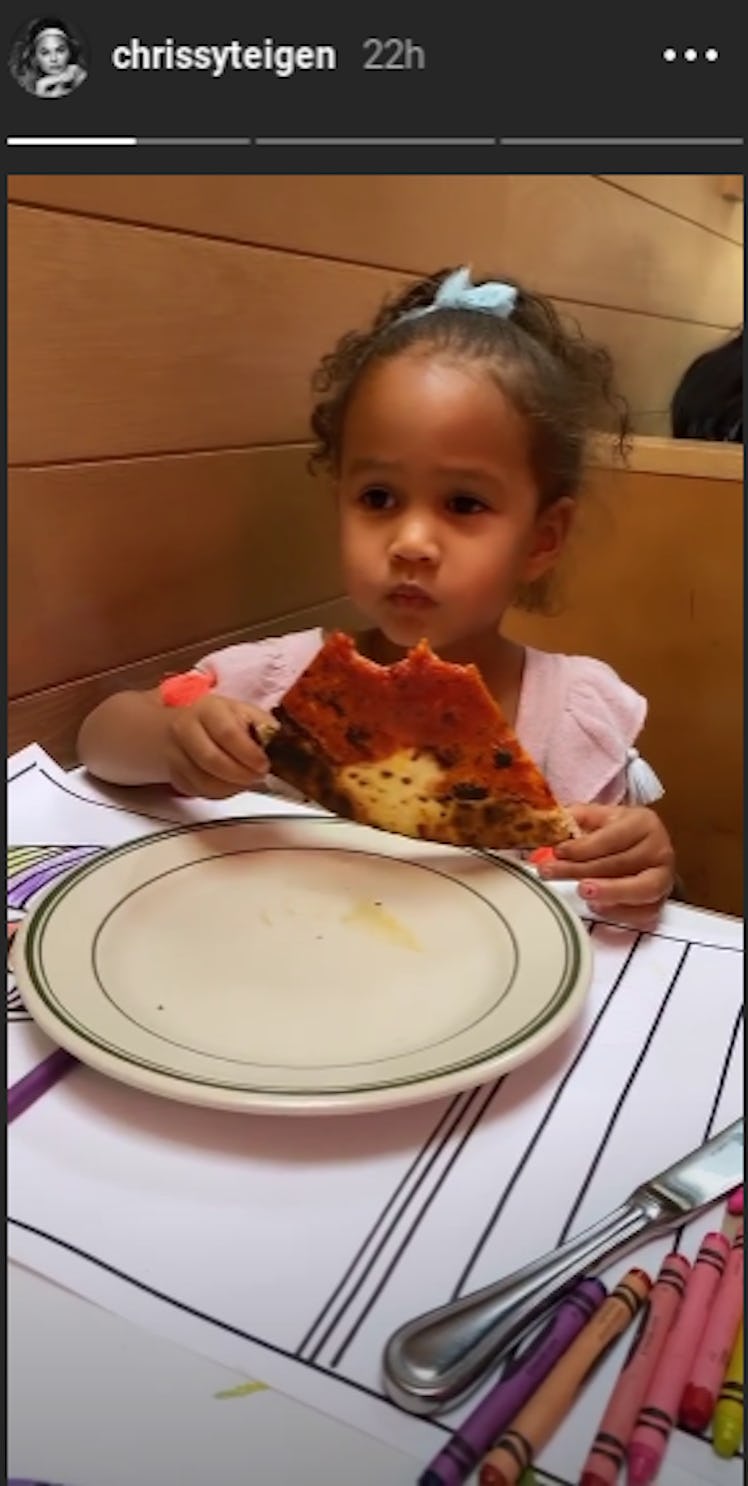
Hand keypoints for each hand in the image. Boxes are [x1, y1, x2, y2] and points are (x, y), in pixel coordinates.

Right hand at [165, 693, 272, 798]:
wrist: (176, 722)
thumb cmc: (216, 718)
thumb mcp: (241, 711)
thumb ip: (262, 726)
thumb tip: (283, 745)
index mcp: (208, 709)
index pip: (227, 733)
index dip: (248, 753)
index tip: (264, 765)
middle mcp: (186, 729)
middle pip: (212, 760)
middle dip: (241, 774)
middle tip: (258, 776)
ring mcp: (175, 752)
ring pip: (204, 781)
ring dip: (231, 787)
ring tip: (246, 781)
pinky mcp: (174, 774)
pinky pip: (198, 791)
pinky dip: (218, 793)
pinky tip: (229, 784)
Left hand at [536, 803, 675, 927]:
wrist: (644, 848)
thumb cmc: (617, 832)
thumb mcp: (597, 817)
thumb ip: (574, 819)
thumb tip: (546, 826)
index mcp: (643, 823)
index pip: (613, 837)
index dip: (583, 847)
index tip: (557, 852)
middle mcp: (659, 849)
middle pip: (620, 863)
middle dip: (581, 870)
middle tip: (550, 873)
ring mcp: (663, 878)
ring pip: (640, 889)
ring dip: (608, 892)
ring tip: (581, 891)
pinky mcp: (660, 902)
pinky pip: (643, 913)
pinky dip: (619, 912)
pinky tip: (596, 905)